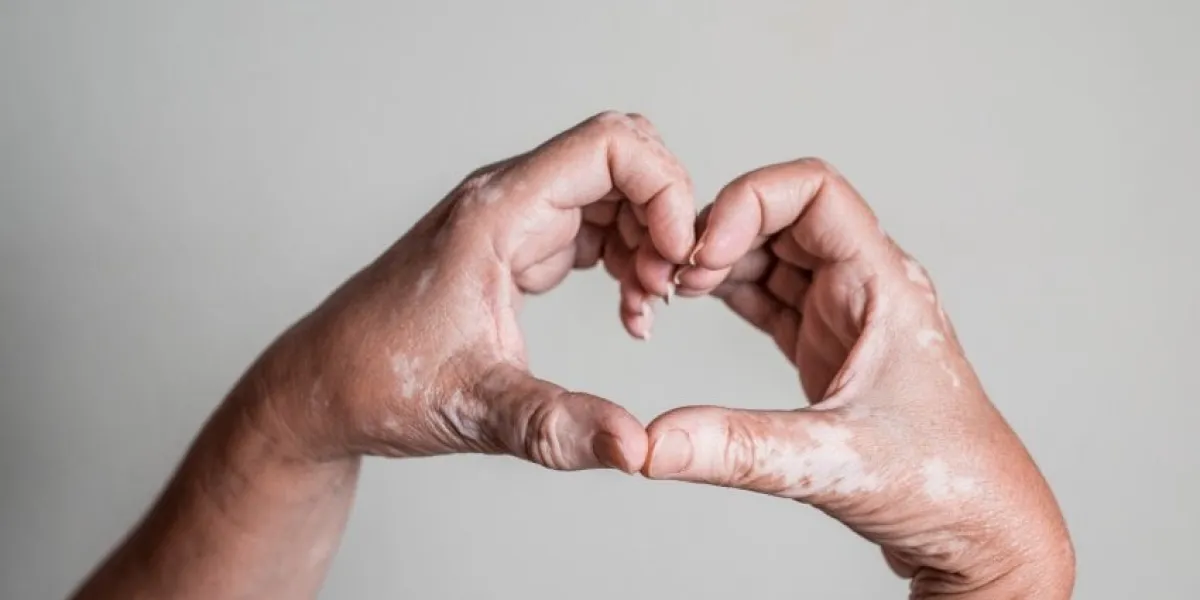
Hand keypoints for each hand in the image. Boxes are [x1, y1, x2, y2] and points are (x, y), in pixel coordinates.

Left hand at [254, 111, 695, 471]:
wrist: (325, 390)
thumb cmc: (381, 383)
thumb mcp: (476, 410)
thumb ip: (558, 426)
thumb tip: (636, 449)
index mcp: (496, 215)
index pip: (609, 146)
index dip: (664, 190)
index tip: (676, 261)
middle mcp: (507, 201)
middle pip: (622, 159)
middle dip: (666, 215)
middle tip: (668, 289)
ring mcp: (513, 221)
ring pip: (614, 192)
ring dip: (650, 240)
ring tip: (647, 308)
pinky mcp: (517, 247)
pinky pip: (595, 226)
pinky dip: (628, 258)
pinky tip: (629, 312)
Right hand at [636, 160, 1073, 596]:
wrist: (978, 530)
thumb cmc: (944, 483)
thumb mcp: (832, 461)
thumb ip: (737, 449)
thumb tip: (650, 444)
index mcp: (884, 284)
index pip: (815, 192)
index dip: (751, 201)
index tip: (704, 251)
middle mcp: (865, 287)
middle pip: (780, 218)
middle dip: (721, 232)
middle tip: (673, 277)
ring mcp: (844, 316)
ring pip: (769, 256)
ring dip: (717, 264)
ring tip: (672, 294)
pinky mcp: (826, 348)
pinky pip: (768, 298)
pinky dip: (727, 296)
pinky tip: (691, 308)